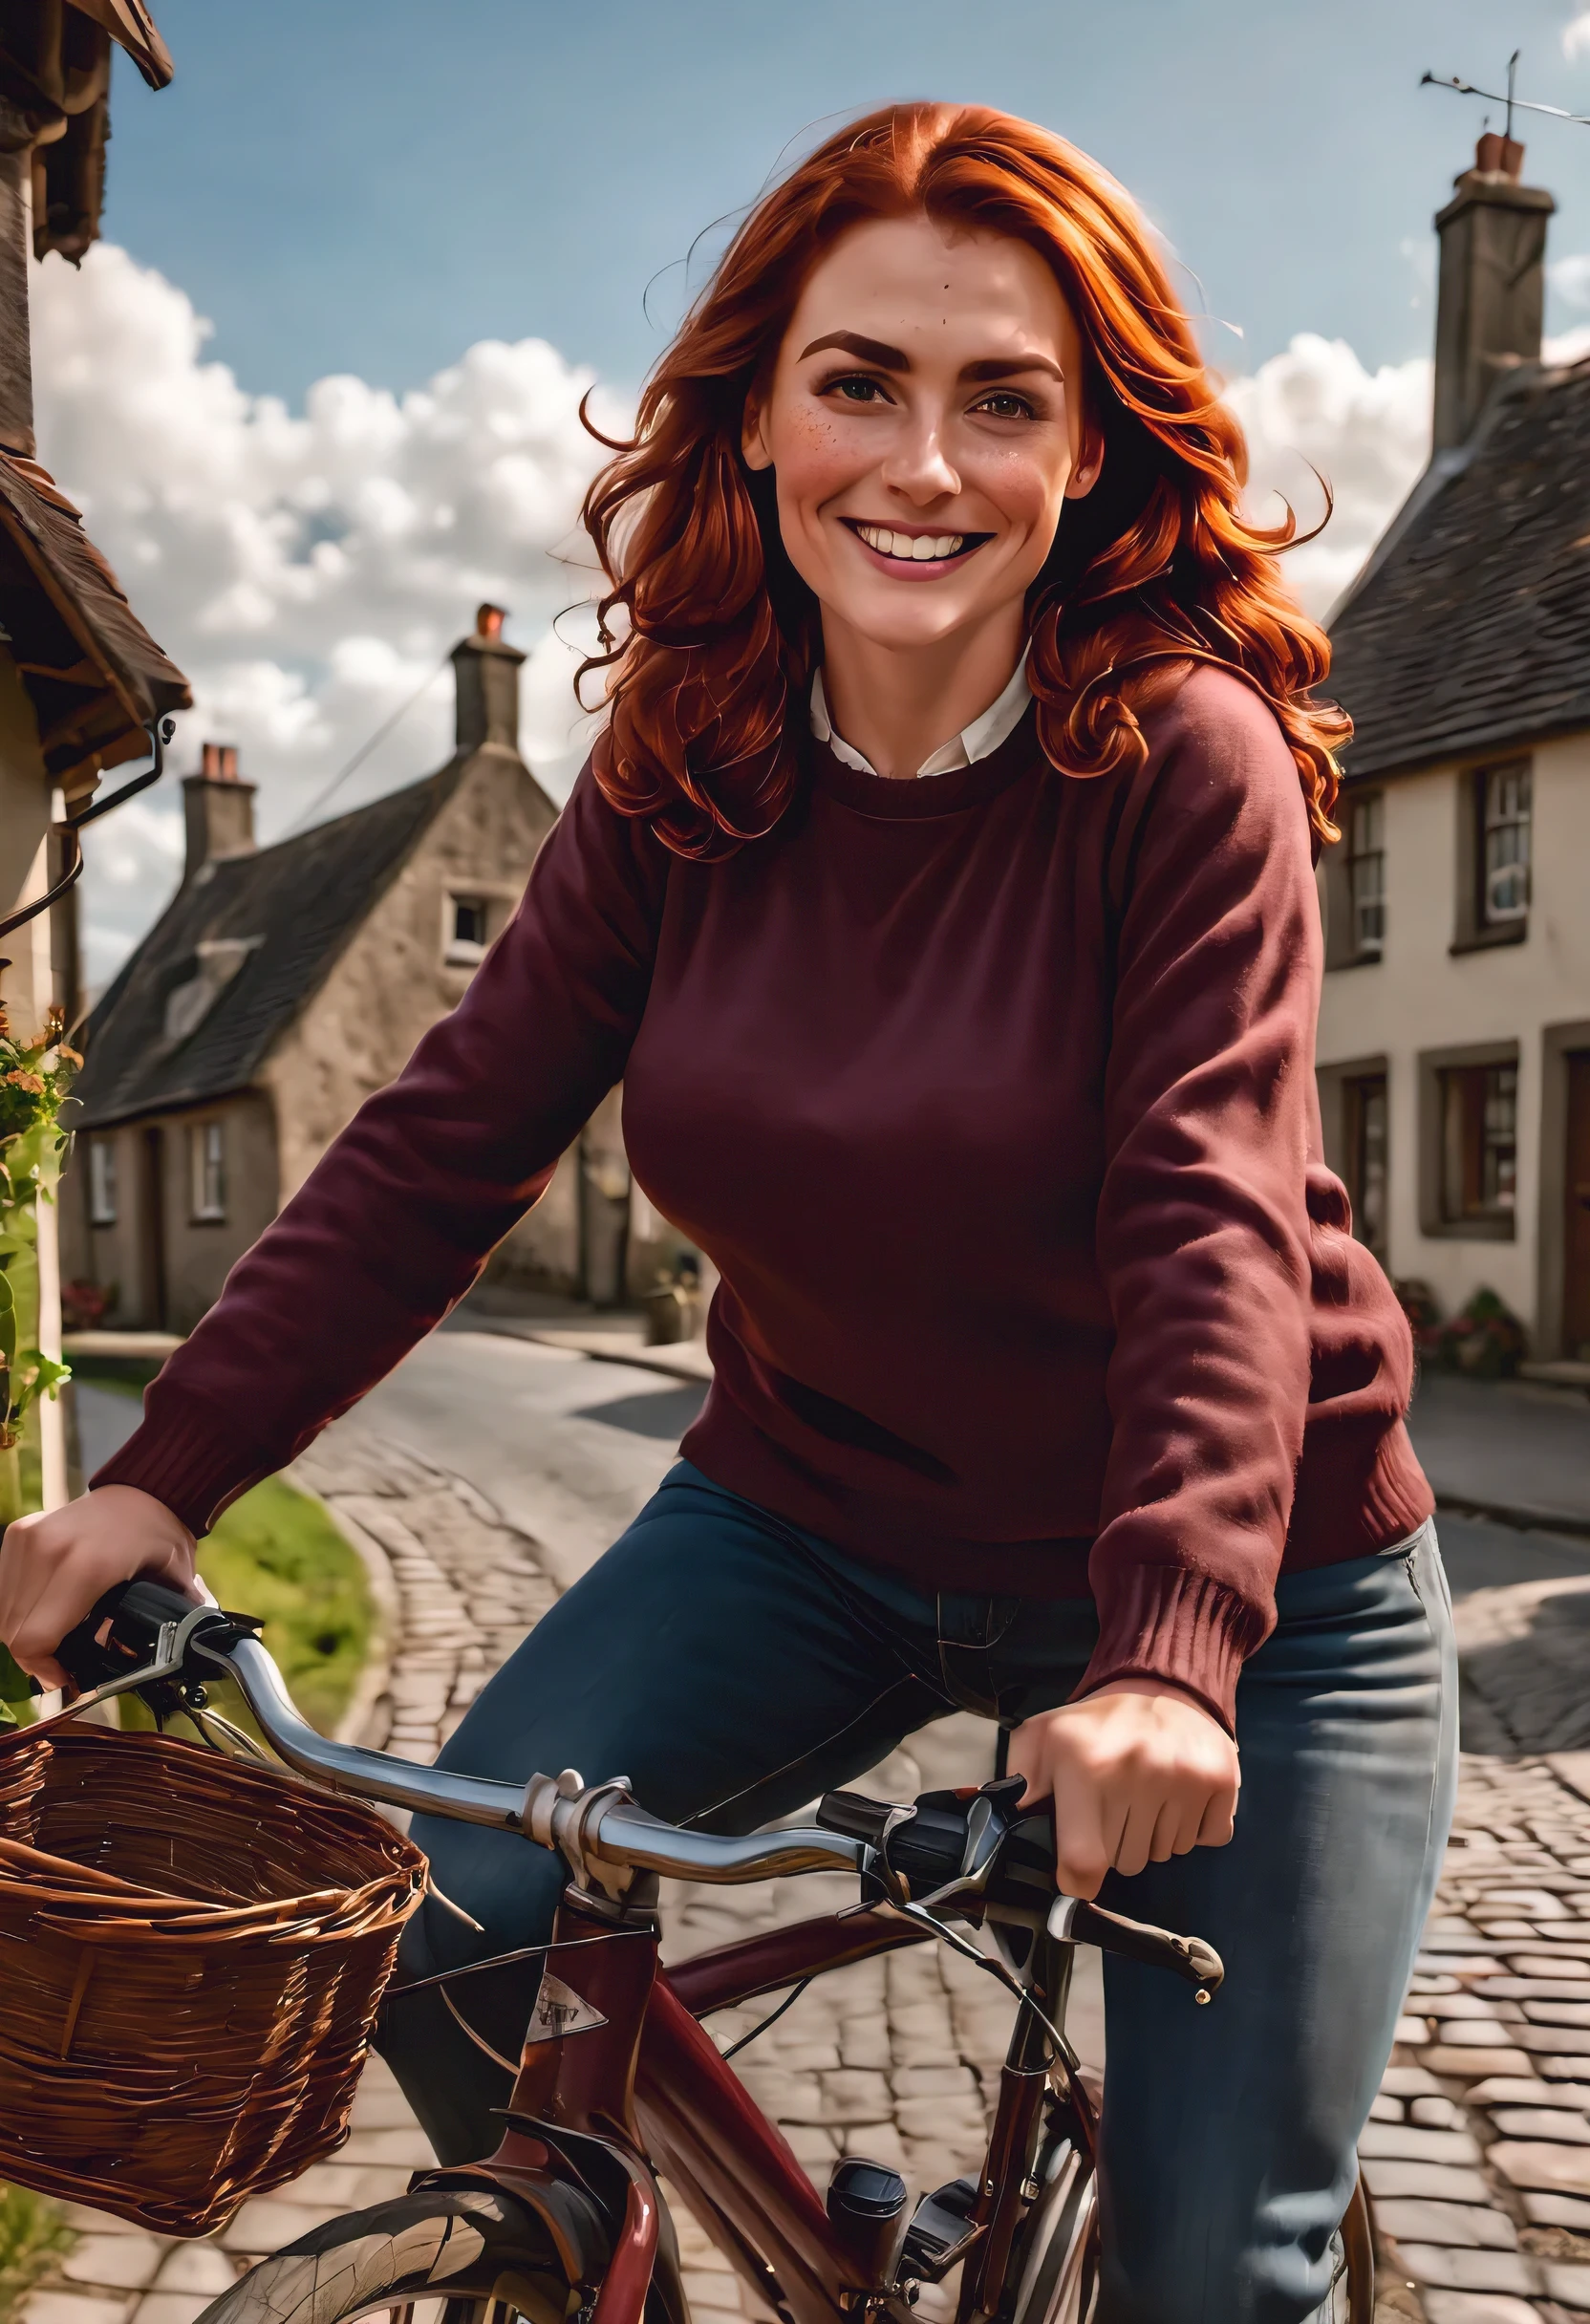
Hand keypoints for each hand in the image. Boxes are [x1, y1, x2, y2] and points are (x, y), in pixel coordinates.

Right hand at [0, 1485, 199, 1690]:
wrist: (143, 1490)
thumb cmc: (158, 1537)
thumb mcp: (171, 1584)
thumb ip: (162, 1627)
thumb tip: (164, 1665)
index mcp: (87, 1567)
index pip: (35, 1638)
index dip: (45, 1669)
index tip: (66, 1678)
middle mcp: (50, 1550)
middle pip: (15, 1632)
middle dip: (36, 1657)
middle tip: (63, 1665)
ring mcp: (29, 1538)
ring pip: (4, 1612)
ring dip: (25, 1633)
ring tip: (56, 1640)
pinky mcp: (18, 1533)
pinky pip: (4, 1589)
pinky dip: (20, 1608)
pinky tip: (46, 1611)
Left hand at [1007, 1678, 1239, 1899]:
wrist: (1161, 1683)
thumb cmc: (1096, 1725)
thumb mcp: (1042, 1740)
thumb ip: (1016, 1784)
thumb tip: (1005, 1825)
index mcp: (1085, 1766)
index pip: (1084, 1861)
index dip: (1078, 1880)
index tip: (1077, 1874)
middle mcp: (1137, 1771)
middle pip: (1127, 1863)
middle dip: (1117, 1845)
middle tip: (1116, 1807)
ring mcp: (1183, 1777)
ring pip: (1166, 1854)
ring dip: (1155, 1836)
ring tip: (1146, 1795)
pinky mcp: (1220, 1780)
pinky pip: (1207, 1839)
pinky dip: (1194, 1828)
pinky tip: (1179, 1796)